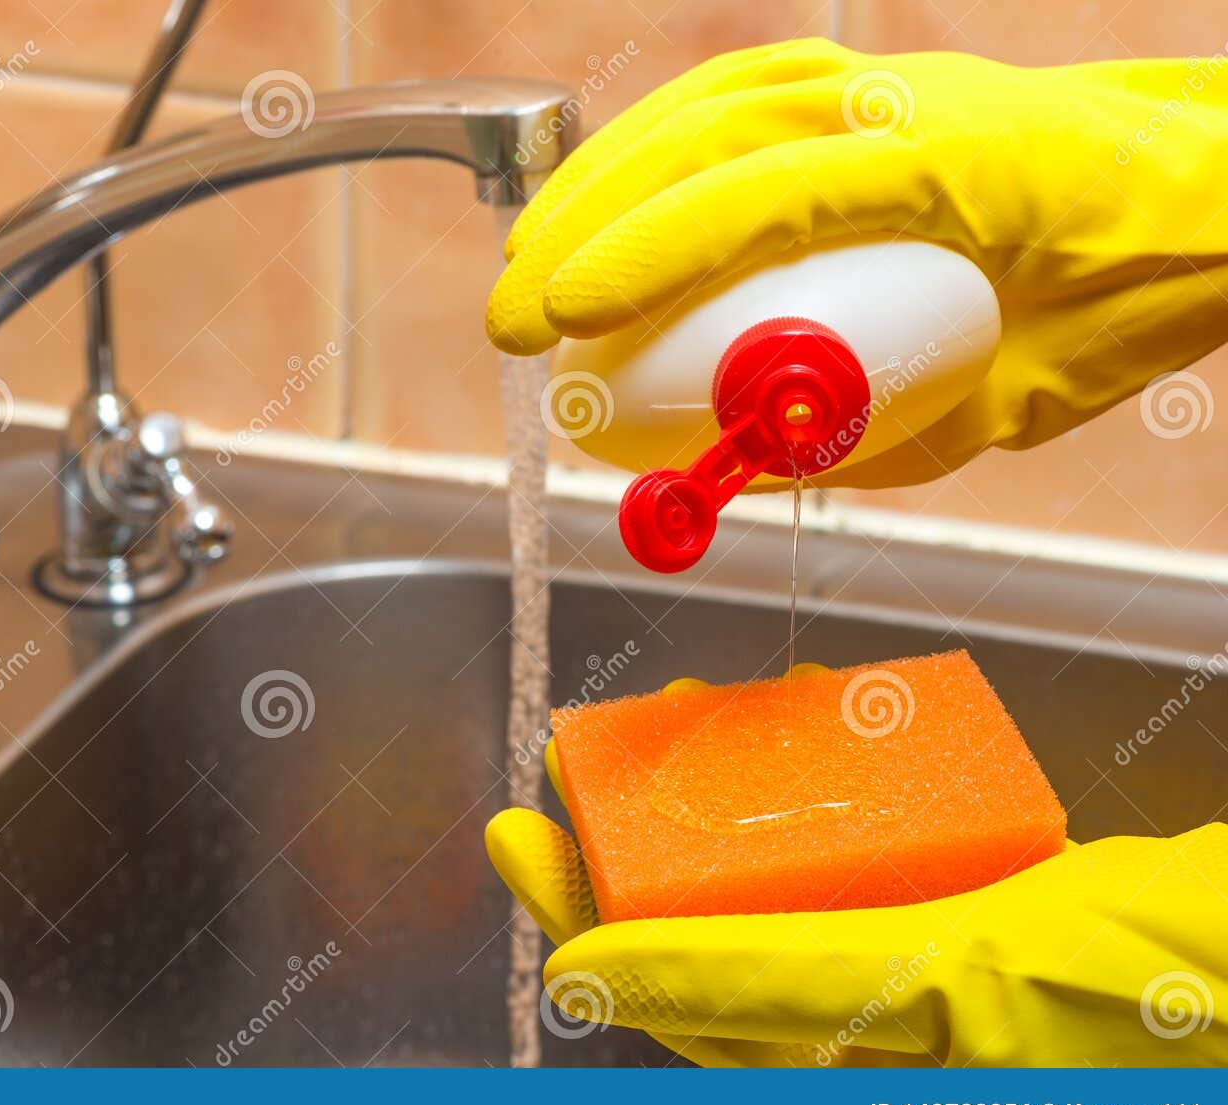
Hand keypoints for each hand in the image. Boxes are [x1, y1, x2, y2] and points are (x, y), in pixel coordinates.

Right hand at [487, 39, 1227, 486]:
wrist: (1201, 194)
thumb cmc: (1120, 297)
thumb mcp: (1011, 403)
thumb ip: (879, 432)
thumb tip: (743, 462)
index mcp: (950, 166)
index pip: (757, 197)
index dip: (639, 256)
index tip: (553, 320)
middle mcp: (902, 98)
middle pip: (704, 138)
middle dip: (585, 226)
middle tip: (509, 318)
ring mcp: (878, 78)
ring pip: (704, 105)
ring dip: (600, 181)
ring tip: (527, 259)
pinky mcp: (860, 85)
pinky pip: (732, 102)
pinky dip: (651, 151)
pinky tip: (603, 200)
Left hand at [487, 672, 1227, 1066]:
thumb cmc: (1118, 995)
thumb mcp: (919, 984)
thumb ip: (745, 984)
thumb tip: (582, 977)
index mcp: (830, 1066)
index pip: (670, 994)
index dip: (580, 913)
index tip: (517, 833)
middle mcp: (858, 1033)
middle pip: (703, 931)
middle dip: (636, 836)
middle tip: (588, 755)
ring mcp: (905, 974)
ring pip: (770, 883)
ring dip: (716, 797)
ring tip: (687, 716)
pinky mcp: (953, 918)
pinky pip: (849, 856)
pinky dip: (811, 784)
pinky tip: (800, 715)